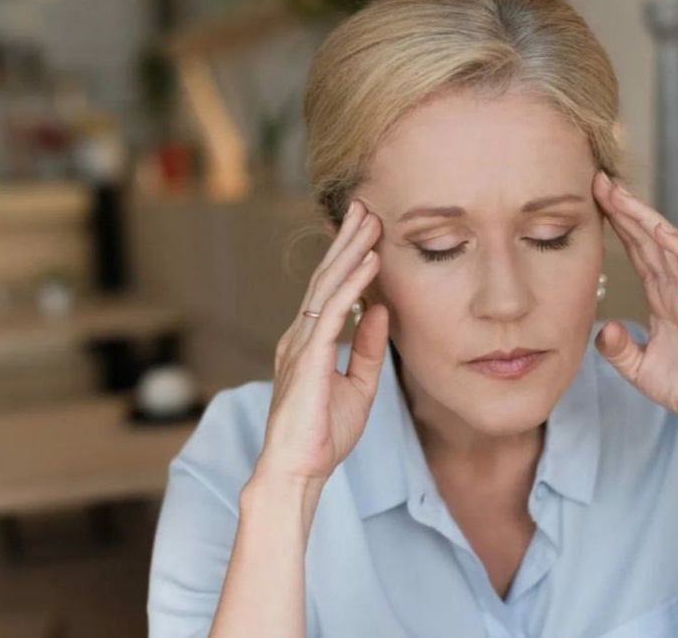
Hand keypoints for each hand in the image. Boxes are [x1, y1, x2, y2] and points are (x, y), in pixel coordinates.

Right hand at [256, 199, 387, 487]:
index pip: (330, 291)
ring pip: (327, 286)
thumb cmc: (322, 436)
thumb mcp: (358, 386)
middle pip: (326, 278)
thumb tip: (380, 309)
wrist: (297, 470)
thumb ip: (366, 347)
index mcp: (308, 343)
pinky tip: (371, 261)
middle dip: (346, 240)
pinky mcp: (308, 358)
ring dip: (351, 250)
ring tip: (371, 220)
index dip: (348, 258)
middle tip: (366, 207)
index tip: (366, 230)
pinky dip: (353, 283)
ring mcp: (299, 344)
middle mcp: (299, 336)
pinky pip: (333, 312)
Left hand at [591, 171, 677, 437]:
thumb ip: (617, 349)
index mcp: (664, 300)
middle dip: (627, 210)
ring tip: (621, 195)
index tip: (595, 200)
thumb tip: (600, 327)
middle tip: (600, 180)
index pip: (639, 254)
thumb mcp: (639, 369)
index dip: (619, 227)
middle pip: (650, 241)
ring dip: (647, 220)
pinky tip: (660, 231)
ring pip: (670, 248)